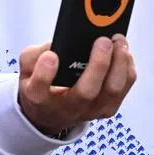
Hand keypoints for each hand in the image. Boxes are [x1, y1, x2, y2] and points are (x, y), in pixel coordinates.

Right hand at [17, 36, 135, 135]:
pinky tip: (123, 52)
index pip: (38, 90)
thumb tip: (58, 45)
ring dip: (119, 64)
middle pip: (86, 92)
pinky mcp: (107, 109)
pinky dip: (127, 69)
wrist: (52, 113)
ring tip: (118, 42)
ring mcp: (90, 111)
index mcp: (38, 97)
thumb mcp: (26, 69)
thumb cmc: (41, 85)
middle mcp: (66, 108)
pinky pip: (123, 89)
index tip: (51, 56)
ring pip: (111, 91)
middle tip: (102, 41)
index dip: (44, 73)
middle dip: (98, 64)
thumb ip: (34, 55)